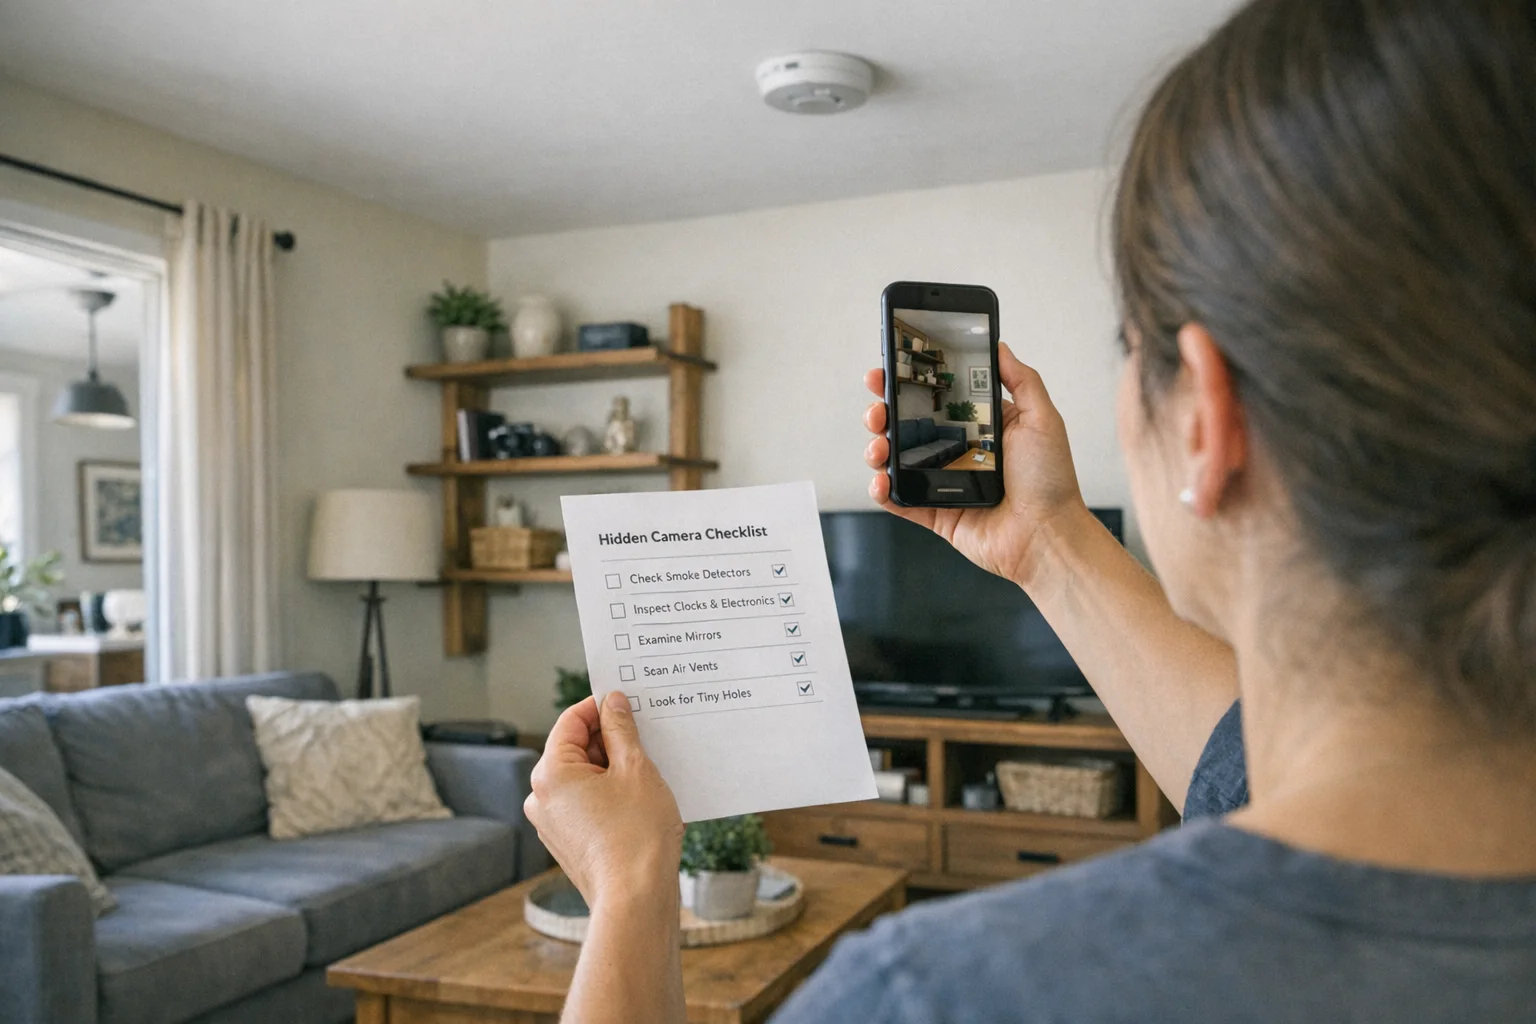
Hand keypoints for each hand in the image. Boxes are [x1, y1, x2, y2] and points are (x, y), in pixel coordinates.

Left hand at [524, 693, 684, 908]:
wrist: (635, 900)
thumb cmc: (636, 834)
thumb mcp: (635, 769)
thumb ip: (621, 730)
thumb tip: (612, 703)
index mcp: (551, 773)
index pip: (571, 721)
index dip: (601, 707)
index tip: (628, 702)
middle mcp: (542, 798)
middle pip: (575, 750)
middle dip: (610, 741)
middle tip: (646, 736)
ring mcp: (552, 825)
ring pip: (584, 780)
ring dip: (614, 770)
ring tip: (650, 771)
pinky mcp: (568, 844)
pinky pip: (587, 806)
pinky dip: (611, 796)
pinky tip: (642, 800)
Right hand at [864, 342, 1089, 587]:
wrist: (1047, 535)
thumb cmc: (1050, 480)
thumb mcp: (1043, 419)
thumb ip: (1021, 380)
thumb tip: (1000, 346)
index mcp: (980, 426)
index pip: (937, 398)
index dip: (910, 383)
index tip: (889, 369)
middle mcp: (958, 451)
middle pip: (908, 426)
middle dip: (884, 412)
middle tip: (877, 408)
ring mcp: (943, 482)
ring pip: (897, 460)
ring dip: (878, 448)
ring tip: (878, 446)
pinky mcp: (935, 512)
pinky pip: (900, 500)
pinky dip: (882, 491)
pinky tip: (881, 480)